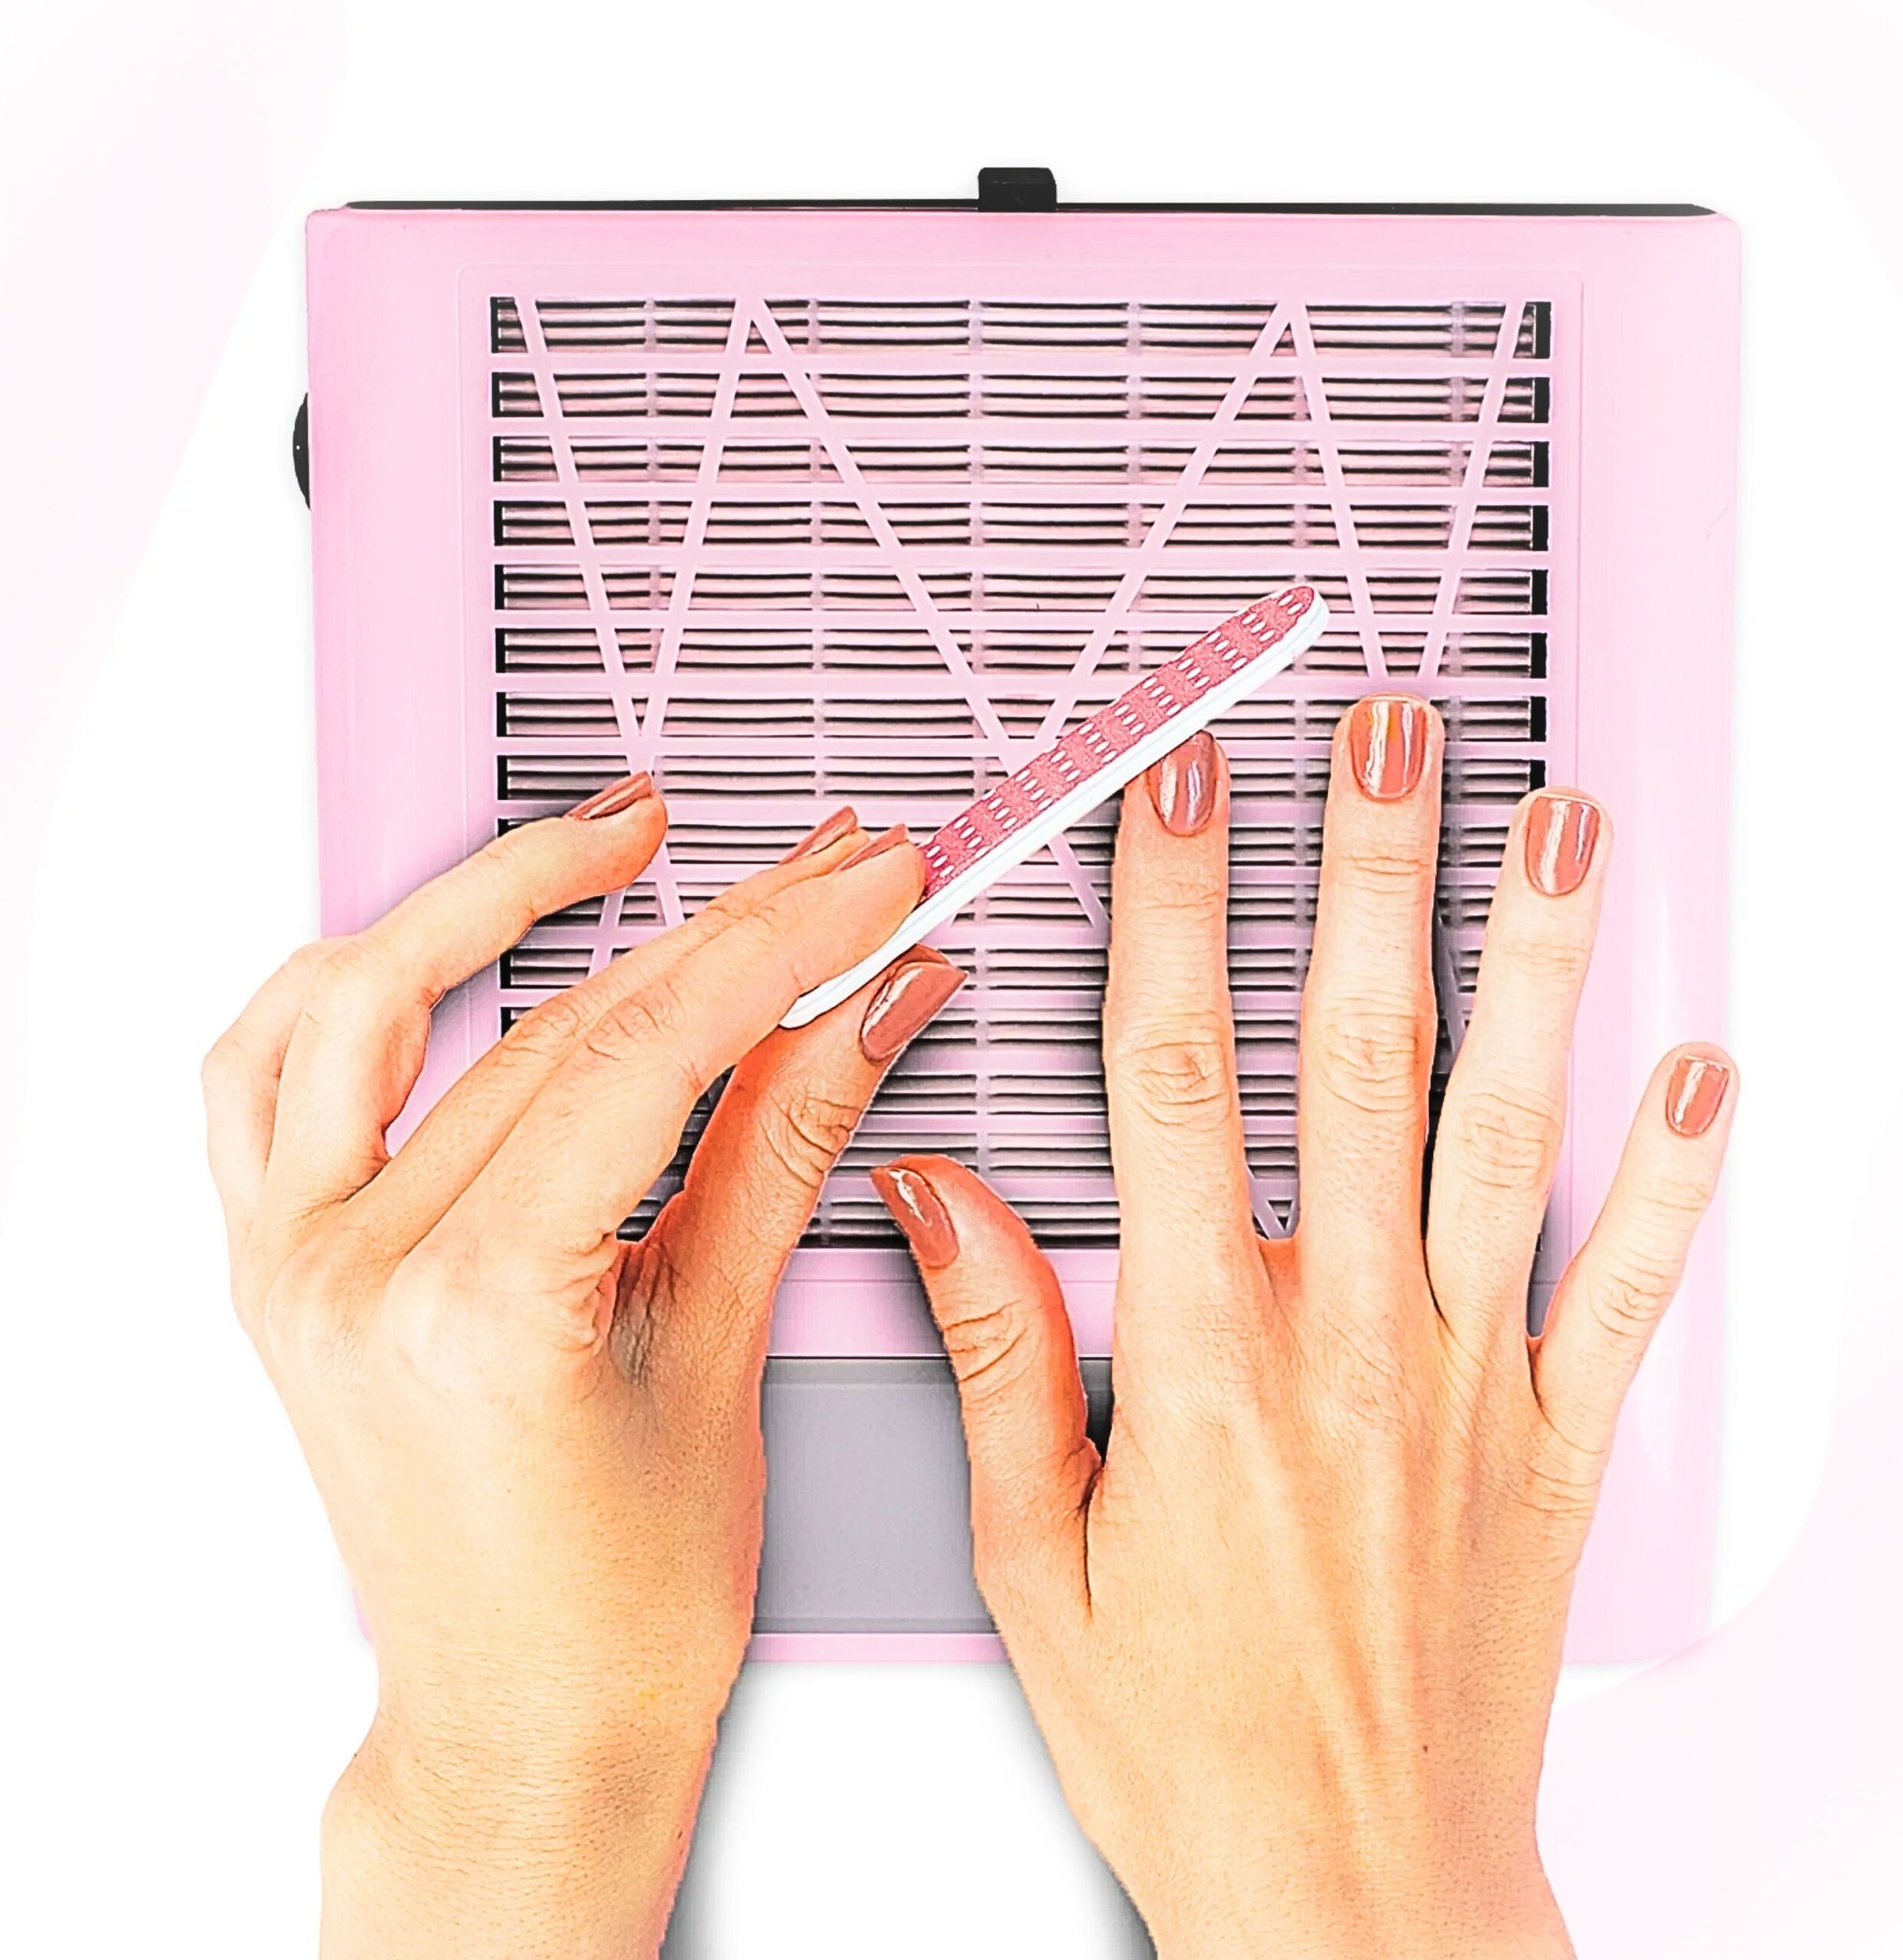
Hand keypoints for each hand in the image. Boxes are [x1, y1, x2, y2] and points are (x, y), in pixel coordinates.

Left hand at [203, 781, 960, 1959]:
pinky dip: (349, 986)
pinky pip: (259, 1076)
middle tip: (816, 868)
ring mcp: (292, 1264)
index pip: (646, 1055)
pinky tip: (435, 942)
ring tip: (615, 834)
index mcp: (474, 1309)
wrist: (520, 1721)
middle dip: (710, 928)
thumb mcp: (726, 1354)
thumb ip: (784, 1144)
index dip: (775, 946)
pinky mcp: (274, 1266)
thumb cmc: (619, 1606)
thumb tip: (862, 1011)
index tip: (860, 886)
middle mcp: (352, 1273)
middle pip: (550, 1023)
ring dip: (493, 897)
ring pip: (370, 1004)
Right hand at [872, 702, 1734, 1958]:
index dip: (1176, 908)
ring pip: (1510, 1134)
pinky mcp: (1558, 1451)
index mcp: (1205, 1356)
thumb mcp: (1033, 1559)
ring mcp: (1472, 1387)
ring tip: (1552, 826)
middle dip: (1368, 871)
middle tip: (1386, 733)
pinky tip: (1708, 1071)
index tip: (1183, 787)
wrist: (1353, 1902)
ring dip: (1531, 965)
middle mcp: (1351, 1342)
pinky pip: (1635, 1296)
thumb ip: (993, 1354)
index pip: (1177, 1073)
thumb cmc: (1190, 1742)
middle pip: (1359, 1056)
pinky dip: (1676, 1182)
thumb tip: (936, 1196)